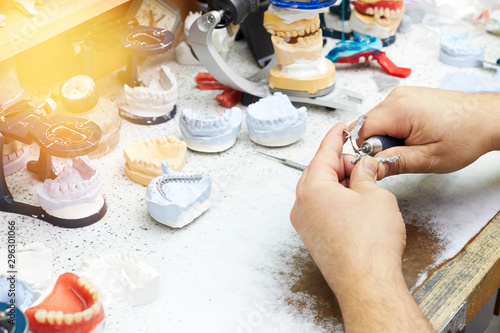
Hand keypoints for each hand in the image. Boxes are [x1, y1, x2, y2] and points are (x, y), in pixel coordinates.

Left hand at [291, 122, 403, 294]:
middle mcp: (301, 205)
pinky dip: (335, 200)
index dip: (335, 137)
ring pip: (319, 191)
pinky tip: (355, 203)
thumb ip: (366, 175)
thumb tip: (363, 168)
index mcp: (312, 188)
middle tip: (362, 161)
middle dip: (341, 163)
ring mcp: (304, 224)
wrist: (366, 283)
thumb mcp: (375, 196)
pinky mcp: (312, 238)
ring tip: (364, 184)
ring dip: (339, 183)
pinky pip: (320, 209)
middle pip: (319, 172)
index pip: (323, 153)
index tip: (340, 129)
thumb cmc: (369, 245)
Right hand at [350, 87, 499, 176]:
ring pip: (376, 121)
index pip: (361, 130)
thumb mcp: (429, 159)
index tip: (383, 159)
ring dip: (387, 136)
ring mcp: (402, 95)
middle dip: (378, 143)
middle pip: (366, 125)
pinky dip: (394, 128)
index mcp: (399, 109)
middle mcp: (397, 97)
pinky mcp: (406, 97)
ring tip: (410, 144)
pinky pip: (387, 115)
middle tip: (402, 153)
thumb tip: (371, 167)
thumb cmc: (466, 135)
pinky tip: (412, 135)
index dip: (367, 149)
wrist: (486, 119)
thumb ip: (395, 163)